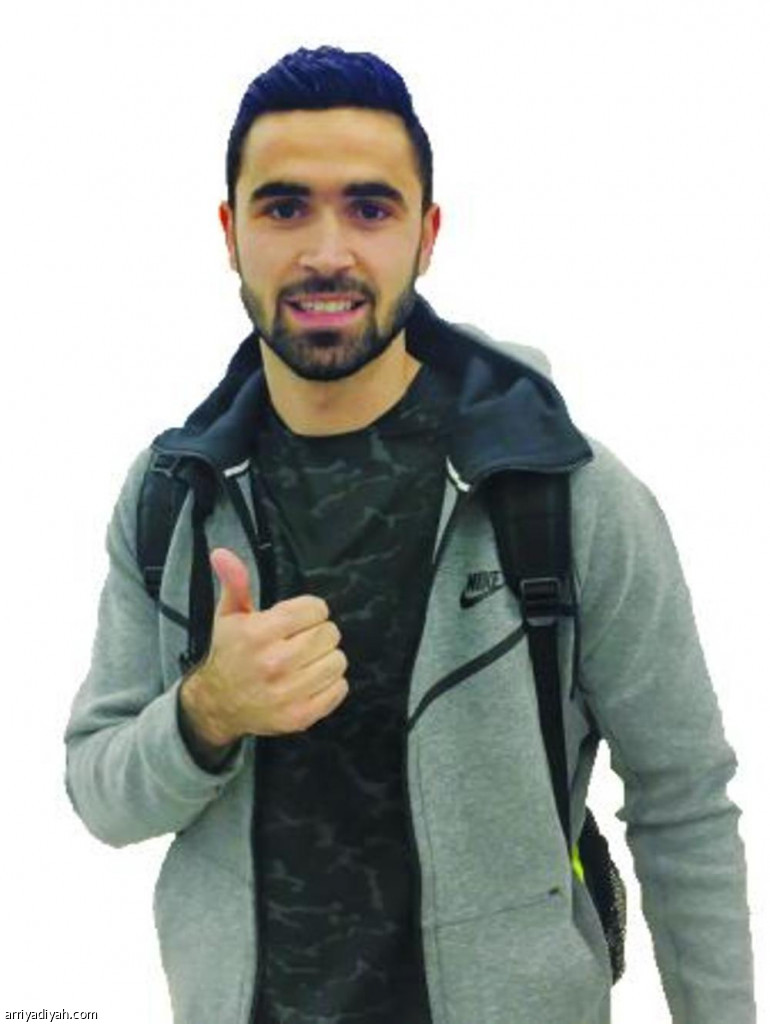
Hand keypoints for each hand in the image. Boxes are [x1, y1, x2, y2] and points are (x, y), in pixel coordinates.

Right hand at [180, 548, 348, 745]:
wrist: (217, 705)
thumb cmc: (229, 654)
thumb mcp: (229, 615)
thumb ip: (234, 582)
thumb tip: (222, 553)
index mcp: (257, 634)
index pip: (315, 609)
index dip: (310, 611)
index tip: (297, 620)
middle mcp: (274, 663)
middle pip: (329, 634)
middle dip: (318, 633)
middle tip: (301, 640)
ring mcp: (288, 693)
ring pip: (338, 661)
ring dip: (326, 658)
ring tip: (305, 660)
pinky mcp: (300, 716)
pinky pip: (339, 689)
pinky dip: (330, 683)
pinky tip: (309, 680)